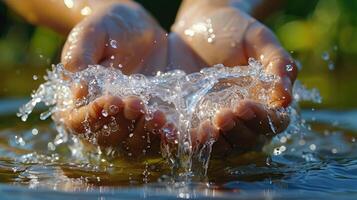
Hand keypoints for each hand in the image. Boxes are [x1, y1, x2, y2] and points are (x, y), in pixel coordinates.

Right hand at [60, 1, 168, 157]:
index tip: (108, 101)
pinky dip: (166, 137)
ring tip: (158, 116)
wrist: (141, 29)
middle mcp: (101, 117)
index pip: (76, 121)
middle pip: (105, 138)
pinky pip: (157, 137)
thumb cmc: (110, 27)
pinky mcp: (150, 120)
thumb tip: (78, 91)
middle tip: (136, 103)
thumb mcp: (92, 32)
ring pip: (132, 143)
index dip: (90, 117)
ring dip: (145, 134)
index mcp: (77, 100)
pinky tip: (175, 127)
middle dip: (121, 124)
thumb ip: (80, 55)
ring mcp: (128, 121)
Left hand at [171, 2, 297, 154]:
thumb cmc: (236, 30)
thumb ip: (277, 64)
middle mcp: (244, 117)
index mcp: (266, 100)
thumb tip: (285, 100)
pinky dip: (188, 139)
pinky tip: (181, 131)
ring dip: (215, 142)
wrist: (201, 25)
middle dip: (237, 131)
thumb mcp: (259, 39)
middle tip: (223, 116)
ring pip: (223, 145)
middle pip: (248, 139)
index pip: (273, 122)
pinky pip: (194, 137)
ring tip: (205, 130)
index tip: (244, 105)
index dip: (261, 119)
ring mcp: (218, 121)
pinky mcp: (194, 120)